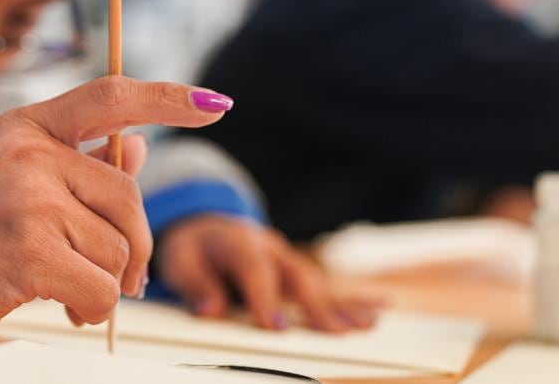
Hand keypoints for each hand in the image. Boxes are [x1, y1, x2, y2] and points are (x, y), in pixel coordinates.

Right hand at [0, 77, 231, 351]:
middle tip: (120, 274)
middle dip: (135, 246)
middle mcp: (29, 153)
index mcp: (28, 127)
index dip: (170, 98)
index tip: (214, 103)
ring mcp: (27, 199)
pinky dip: (93, 307)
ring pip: (119, 248)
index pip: (113, 96)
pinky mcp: (28, 251)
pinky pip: (103, 286)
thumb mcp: (15, 180)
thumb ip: (78, 161)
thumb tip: (138, 144)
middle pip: (130, 196)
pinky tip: (63, 304)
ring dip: (106, 282)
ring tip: (65, 287)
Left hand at [156, 214, 385, 332]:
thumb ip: (196, 285)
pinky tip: (378, 310)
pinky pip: (328, 286)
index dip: (264, 297)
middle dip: (315, 305)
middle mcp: (271, 248)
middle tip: (334, 332)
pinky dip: (353, 298)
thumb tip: (210, 311)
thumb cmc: (193, 249)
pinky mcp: (298, 272)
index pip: (255, 269)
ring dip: (342, 304)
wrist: (205, 226)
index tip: (272, 326)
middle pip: (297, 277)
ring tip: (366, 325)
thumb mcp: (180, 261)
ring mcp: (288, 260)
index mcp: (240, 242)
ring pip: (319, 282)